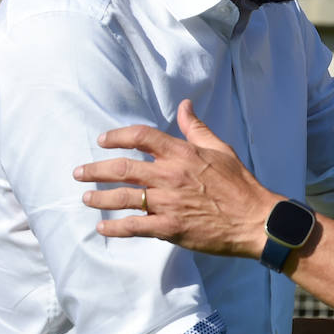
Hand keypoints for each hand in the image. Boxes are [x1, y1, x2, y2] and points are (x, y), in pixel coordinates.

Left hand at [75, 100, 273, 256]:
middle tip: (79, 172)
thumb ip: (196, 128)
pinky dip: (115, 227)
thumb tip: (184, 105)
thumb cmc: (239, 183)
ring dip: (100, 197)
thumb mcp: (220, 149)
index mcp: (182, 154)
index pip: (141, 137)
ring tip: (86, 197)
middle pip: (123, 168)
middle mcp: (170, 176)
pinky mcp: (169, 228)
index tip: (103, 140)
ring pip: (124, 197)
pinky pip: (134, 227)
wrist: (254, 220)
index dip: (117, 136)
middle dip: (96, 169)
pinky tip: (102, 228)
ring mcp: (168, 203)